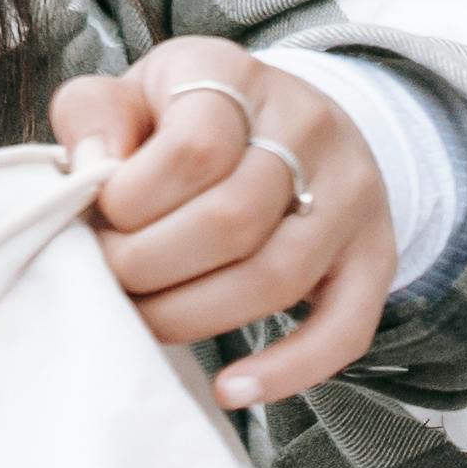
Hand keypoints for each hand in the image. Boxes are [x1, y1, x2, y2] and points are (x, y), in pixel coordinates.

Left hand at [49, 39, 392, 412]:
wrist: (281, 118)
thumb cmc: (182, 118)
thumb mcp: (131, 92)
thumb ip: (94, 117)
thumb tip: (93, 170)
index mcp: (236, 79)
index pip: (194, 148)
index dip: (131, 199)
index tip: (100, 217)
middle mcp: (308, 128)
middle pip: (232, 219)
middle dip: (149, 267)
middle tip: (112, 277)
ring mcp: (350, 196)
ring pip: (276, 277)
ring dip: (193, 317)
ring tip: (146, 319)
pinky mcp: (373, 256)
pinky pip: (345, 328)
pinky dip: (287, 370)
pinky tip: (232, 388)